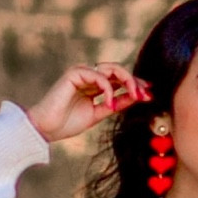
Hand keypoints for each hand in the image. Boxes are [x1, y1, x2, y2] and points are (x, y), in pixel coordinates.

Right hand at [26, 63, 150, 144]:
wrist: (47, 128)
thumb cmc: (68, 122)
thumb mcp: (99, 113)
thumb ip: (115, 104)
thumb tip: (136, 97)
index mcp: (95, 84)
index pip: (119, 79)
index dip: (135, 85)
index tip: (150, 95)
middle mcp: (89, 75)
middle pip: (118, 71)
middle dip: (134, 81)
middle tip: (145, 95)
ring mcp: (82, 72)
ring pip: (111, 69)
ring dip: (126, 81)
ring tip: (135, 96)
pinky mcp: (74, 73)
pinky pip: (98, 76)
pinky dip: (108, 89)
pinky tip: (110, 103)